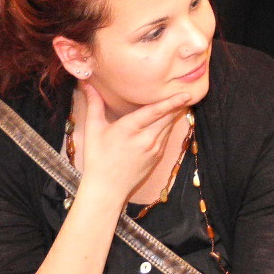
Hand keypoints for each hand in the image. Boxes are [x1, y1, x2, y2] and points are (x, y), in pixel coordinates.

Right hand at [72, 80, 190, 205]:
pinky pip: (166, 136)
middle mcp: (145, 139)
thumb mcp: (93, 130)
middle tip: (186, 90)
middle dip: (177, 104)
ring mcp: (154, 148)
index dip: (171, 102)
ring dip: (174, 114)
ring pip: (169, 125)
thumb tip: (87, 83)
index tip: (186, 93)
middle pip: (167, 116)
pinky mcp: (158, 156)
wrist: (106, 190)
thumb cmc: (97, 159)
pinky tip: (168, 118)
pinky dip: (168, 125)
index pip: (155, 112)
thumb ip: (94, 104)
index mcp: (129, 129)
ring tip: (180, 100)